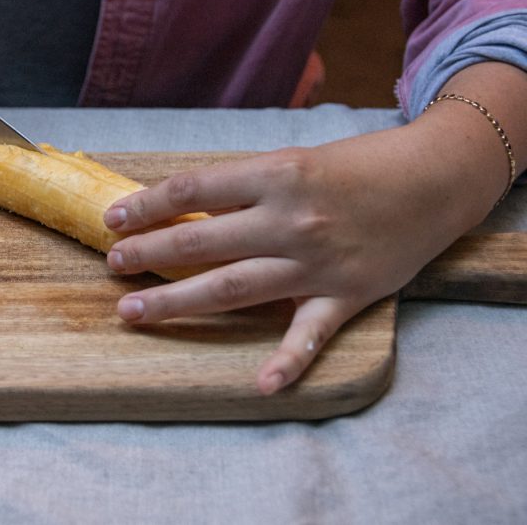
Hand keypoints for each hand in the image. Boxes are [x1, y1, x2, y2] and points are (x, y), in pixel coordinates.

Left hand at [102, 118, 500, 393]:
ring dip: (177, 303)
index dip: (146, 205)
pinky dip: (289, 363)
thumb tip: (181, 208)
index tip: (113, 219)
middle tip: (113, 265)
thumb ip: (243, 187)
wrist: (433, 179)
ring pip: (232, 288)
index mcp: (275, 174)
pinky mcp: (346, 295)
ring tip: (133, 311)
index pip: (192, 190)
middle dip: (148, 255)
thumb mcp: (294, 160)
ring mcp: (316, 262)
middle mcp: (290, 220)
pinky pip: (311, 334)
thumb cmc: (356, 166)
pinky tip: (261, 386)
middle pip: (201, 242)